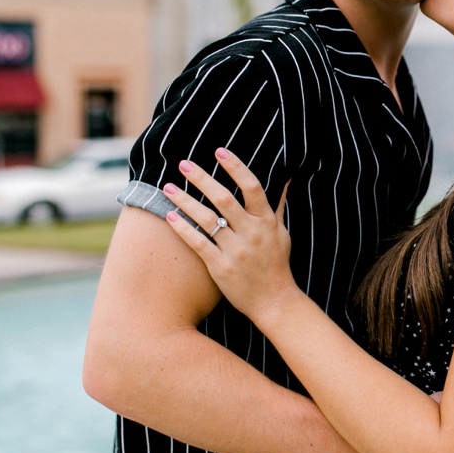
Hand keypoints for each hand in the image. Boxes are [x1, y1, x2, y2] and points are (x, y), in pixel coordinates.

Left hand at [162, 149, 297, 326]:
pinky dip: (183, 228)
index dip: (235, 166)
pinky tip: (169, 215)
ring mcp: (236, 251)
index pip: (252, 186)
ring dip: (185, 200)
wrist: (274, 301)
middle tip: (183, 163)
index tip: (219, 151)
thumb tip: (285, 179)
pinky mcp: (220, 267)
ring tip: (168, 187)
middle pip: (223, 199)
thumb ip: (277, 206)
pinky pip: (198, 243)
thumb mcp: (282, 233)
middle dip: (202, 179)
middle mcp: (252, 233)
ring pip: (207, 219)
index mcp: (266, 221)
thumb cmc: (277, 264)